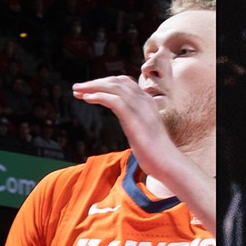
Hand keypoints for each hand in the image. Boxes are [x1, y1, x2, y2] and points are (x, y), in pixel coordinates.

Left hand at [72, 75, 184, 191]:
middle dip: (95, 83)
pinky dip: (99, 97)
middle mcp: (144, 101)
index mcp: (147, 102)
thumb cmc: (156, 153)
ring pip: (113, 88)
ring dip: (92, 87)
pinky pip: (114, 101)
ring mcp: (140, 108)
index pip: (124, 83)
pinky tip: (87, 99)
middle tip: (77, 87)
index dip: (105, 83)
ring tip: (77, 91)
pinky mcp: (134, 118)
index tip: (89, 89)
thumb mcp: (145, 131)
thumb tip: (129, 124)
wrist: (168, 164)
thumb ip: (136, 122)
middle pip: (116, 82)